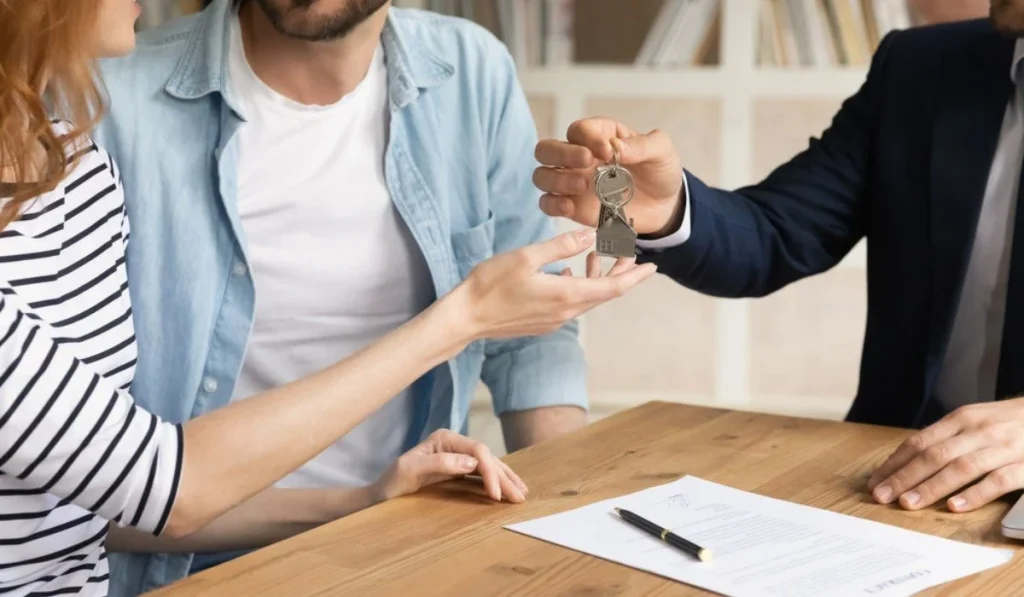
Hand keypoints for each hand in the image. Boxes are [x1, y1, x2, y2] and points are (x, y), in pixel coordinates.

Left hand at [370, 429, 527, 503]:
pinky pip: (482, 473)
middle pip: (487, 456)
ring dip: (506, 478)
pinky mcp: (458, 469)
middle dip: (504, 476)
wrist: (381, 494)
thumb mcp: (409, 470)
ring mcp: (457, 455)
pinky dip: (497, 481)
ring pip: (488, 464)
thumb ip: (439, 463)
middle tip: (519, 498)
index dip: (490, 471)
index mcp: (445, 439)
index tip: (496, 495)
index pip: (477, 450)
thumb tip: (472, 462)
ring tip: (521, 493)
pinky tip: (508, 489)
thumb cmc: (391, 482)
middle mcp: (454, 443)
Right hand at [453, 228, 657, 339]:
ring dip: (596, 278)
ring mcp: (554, 320)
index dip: (635, 276)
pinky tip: (566, 271)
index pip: (613, 288)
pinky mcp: (543, 323)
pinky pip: (571, 303)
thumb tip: (591, 236)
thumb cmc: (491, 285)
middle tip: (629, 253)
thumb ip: (561, 246)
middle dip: (620, 273)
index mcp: (566, 295)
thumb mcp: (526, 257)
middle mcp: (566, 312)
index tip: (652, 265)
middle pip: (604, 293)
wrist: (466, 317)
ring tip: (595, 257)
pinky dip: (578, 285)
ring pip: (587, 298)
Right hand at [534, 118, 684, 235]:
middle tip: (586, 162)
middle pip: (547, 149)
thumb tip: (617, 147)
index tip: (609, 152)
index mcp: (599, 136)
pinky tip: (570, 207)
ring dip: (557, 180)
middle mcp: (579, 157)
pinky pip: (548, 204)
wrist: (665, 206)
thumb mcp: (661, 151)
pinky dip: (553, 206)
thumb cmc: (659, 171)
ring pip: (542, 176)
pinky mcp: (573, 207)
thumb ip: (643, 145)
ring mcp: (573, 183)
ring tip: (583, 186)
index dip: (588, 138)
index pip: (579, 130)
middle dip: (561, 153)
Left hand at [867, 399, 1023, 511]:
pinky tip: (955, 506)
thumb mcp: (975, 421)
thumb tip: (905, 461)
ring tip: (908, 504)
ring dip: (931, 487)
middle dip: (904, 477)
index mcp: (961, 419)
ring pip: (961, 467)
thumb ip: (946, 438)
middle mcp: (978, 431)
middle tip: (881, 496)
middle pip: (934, 455)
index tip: (875, 482)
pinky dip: (975, 494)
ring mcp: (1003, 448)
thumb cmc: (1008, 422)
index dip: (895, 463)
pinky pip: (998, 481)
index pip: (919, 442)